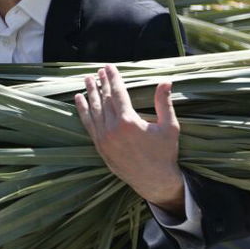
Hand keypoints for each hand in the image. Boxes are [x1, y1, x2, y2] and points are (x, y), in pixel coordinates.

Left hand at [73, 65, 184, 212]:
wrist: (154, 181)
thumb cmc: (164, 153)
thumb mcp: (170, 127)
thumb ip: (164, 103)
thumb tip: (165, 82)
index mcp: (129, 121)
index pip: (117, 93)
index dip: (113, 78)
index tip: (109, 67)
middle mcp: (112, 129)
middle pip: (104, 99)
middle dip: (101, 83)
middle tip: (99, 70)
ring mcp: (103, 138)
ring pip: (94, 110)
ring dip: (90, 93)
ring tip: (87, 80)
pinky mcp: (99, 146)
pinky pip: (88, 124)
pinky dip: (83, 110)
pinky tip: (80, 100)